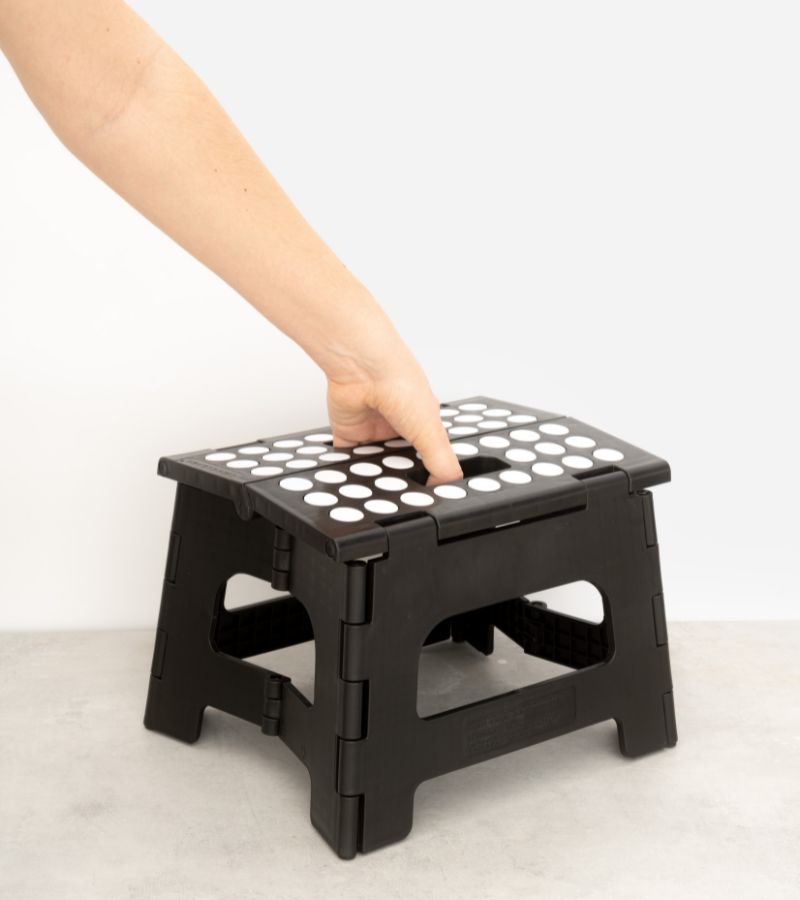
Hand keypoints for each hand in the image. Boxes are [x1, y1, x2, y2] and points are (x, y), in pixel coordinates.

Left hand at [326, 358, 462, 486]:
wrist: (364, 371)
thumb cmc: (402, 386)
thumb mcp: (433, 433)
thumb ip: (443, 464)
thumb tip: (447, 488)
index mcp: (423, 427)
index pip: (428, 460)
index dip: (426, 478)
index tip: (423, 496)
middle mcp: (398, 429)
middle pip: (398, 467)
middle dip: (397, 479)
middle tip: (396, 490)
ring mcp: (373, 433)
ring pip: (373, 466)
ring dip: (372, 475)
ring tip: (375, 484)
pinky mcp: (349, 436)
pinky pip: (346, 460)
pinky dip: (346, 468)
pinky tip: (351, 475)